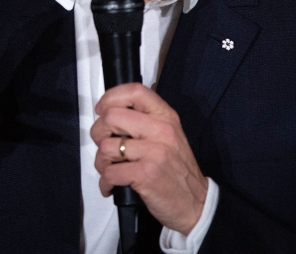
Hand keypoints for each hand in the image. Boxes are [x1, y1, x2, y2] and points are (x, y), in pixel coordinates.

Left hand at [90, 84, 207, 234]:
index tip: (102, 110)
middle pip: (111, 117)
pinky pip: (110, 172)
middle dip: (98, 133)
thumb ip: (145, 120)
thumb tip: (110, 113)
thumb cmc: (177, 170)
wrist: (196, 203)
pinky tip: (113, 185)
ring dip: (101, 162)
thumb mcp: (169, 135)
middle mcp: (161, 130)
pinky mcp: (146, 174)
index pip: (135, 91)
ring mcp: (154, 152)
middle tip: (105, 145)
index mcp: (166, 117)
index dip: (110, 97)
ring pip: (105, 146)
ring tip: (111, 168)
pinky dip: (106, 182)